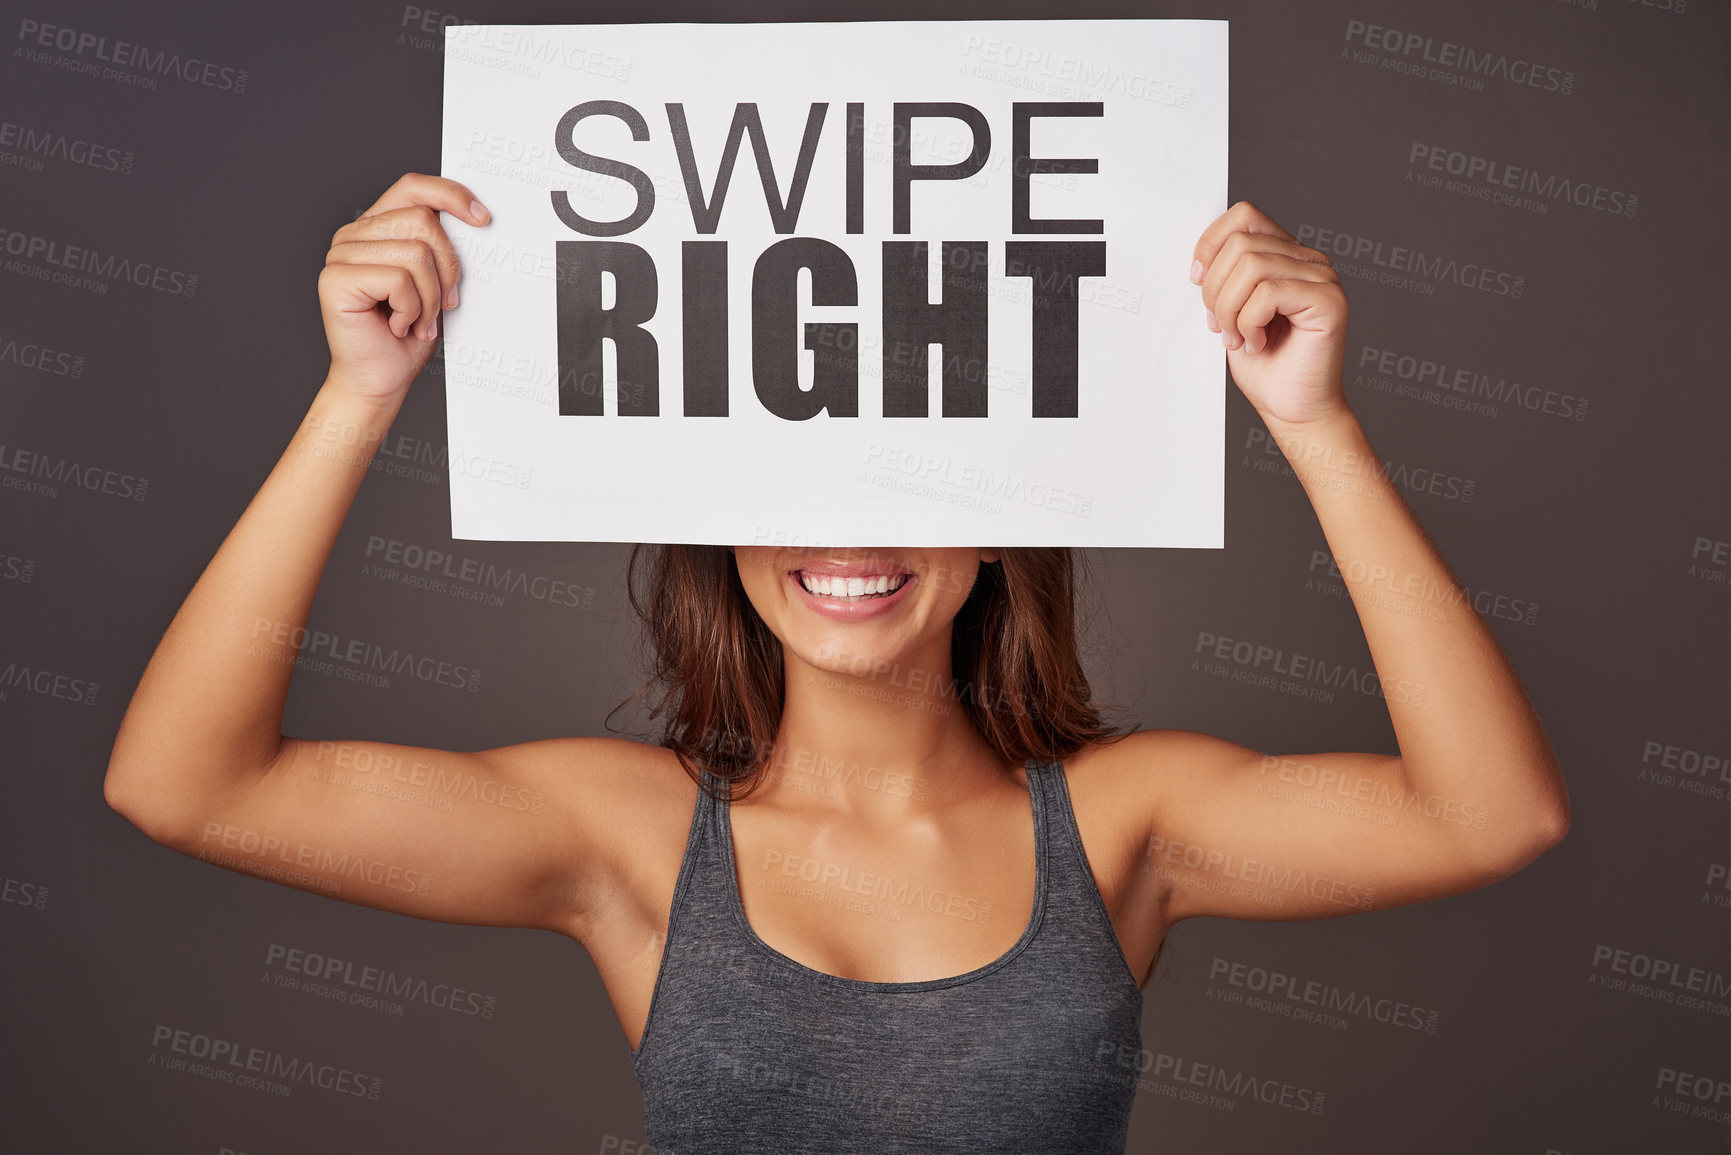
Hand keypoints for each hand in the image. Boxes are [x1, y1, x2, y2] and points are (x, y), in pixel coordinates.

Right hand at [317, 172, 488, 403]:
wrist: (381, 380)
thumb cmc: (407, 336)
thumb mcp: (436, 283)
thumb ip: (440, 248)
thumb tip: (475, 220)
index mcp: (376, 228)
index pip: (413, 187)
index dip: (450, 195)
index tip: (482, 219)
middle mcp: (354, 235)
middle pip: (424, 221)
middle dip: (448, 269)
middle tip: (444, 304)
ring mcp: (341, 255)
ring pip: (416, 252)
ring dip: (430, 297)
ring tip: (419, 319)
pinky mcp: (335, 279)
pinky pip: (398, 279)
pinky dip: (412, 310)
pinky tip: (399, 325)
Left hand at [1191, 201, 1348, 428]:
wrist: (1295, 409)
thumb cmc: (1267, 368)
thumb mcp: (1232, 313)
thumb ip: (1225, 279)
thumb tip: (1201, 259)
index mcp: (1287, 257)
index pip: (1244, 216)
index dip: (1210, 243)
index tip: (1196, 280)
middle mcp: (1309, 261)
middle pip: (1241, 243)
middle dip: (1215, 290)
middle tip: (1221, 326)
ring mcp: (1323, 278)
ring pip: (1251, 266)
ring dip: (1230, 310)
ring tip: (1239, 338)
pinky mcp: (1329, 300)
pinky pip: (1268, 292)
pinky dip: (1249, 322)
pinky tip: (1257, 343)